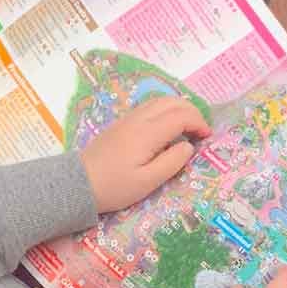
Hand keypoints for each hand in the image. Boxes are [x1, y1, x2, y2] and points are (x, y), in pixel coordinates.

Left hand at [80, 97, 209, 213]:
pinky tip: (168, 126)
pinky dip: (166, 110)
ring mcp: (129, 119)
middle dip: (192, 112)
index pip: (181, 116)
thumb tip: (188, 146)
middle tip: (201, 131)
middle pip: (172, 102)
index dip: (199, 123)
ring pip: (160, 101)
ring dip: (179, 108)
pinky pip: (149, 107)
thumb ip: (172, 163)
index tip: (207, 137)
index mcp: (147, 133)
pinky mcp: (122, 123)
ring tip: (188, 127)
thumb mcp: (148, 182)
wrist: (79, 183)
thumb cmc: (115, 186)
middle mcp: (139, 119)